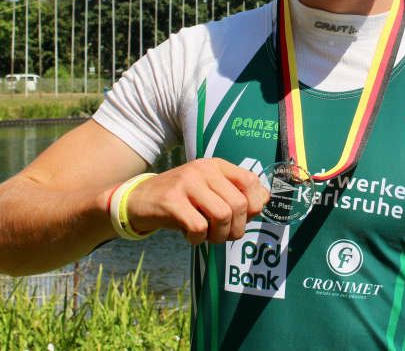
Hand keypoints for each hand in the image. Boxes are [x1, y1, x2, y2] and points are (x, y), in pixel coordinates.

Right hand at [123, 158, 269, 243]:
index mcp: (216, 165)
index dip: (255, 206)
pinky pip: (199, 228)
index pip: (251, 182)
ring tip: (208, 236)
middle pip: (239, 205)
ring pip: (222, 216)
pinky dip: (198, 240)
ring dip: (219, 236)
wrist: (139, 200)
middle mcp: (203, 170)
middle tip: (223, 235)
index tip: (245, 219)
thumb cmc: (181, 199)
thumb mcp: (209, 190)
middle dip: (236, 229)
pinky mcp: (171, 201)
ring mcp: (187, 183)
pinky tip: (190, 236)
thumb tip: (265, 200)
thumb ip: (235, 193)